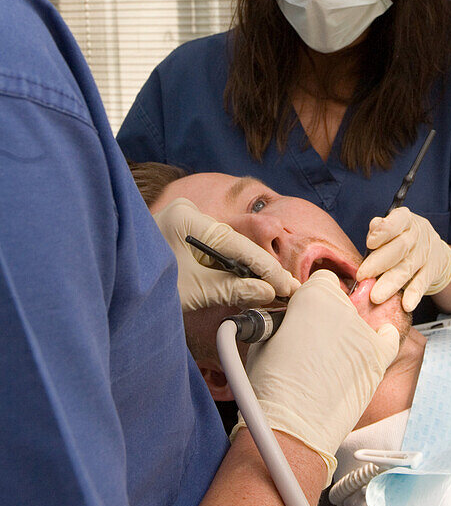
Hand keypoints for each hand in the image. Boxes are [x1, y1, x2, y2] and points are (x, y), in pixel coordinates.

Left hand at [153, 197, 299, 311]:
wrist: (108, 290)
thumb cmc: (143, 288)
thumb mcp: (193, 291)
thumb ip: (232, 289)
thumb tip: (267, 292)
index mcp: (187, 217)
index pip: (236, 244)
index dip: (265, 267)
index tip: (288, 284)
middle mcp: (186, 213)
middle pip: (233, 244)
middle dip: (259, 269)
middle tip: (287, 288)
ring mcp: (182, 223)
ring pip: (224, 249)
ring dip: (246, 271)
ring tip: (274, 288)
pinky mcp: (179, 236)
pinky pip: (212, 252)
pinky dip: (229, 269)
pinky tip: (249, 283)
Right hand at [243, 270, 399, 482]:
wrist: (290, 430)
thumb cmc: (269, 388)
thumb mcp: (263, 337)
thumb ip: (284, 318)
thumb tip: (290, 317)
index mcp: (313, 296)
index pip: (322, 281)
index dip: (312, 299)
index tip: (304, 315)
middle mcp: (343, 309)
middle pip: (340, 303)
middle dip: (326, 319)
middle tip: (310, 347)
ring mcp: (363, 334)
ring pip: (358, 324)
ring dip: (346, 337)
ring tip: (328, 366)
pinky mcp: (377, 359)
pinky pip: (387, 339)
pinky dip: (382, 340)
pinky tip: (376, 342)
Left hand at [355, 206, 450, 311]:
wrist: (433, 250)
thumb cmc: (402, 237)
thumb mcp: (393, 227)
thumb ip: (380, 230)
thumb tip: (372, 231)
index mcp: (405, 219)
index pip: (396, 221)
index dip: (383, 232)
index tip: (370, 243)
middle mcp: (419, 234)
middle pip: (401, 247)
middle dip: (379, 262)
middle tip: (362, 276)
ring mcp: (427, 253)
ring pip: (408, 268)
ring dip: (391, 283)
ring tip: (376, 296)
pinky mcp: (432, 271)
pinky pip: (422, 283)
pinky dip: (414, 294)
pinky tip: (406, 304)